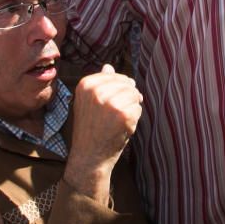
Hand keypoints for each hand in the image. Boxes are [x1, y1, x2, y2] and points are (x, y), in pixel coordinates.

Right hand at [64, 64, 142, 203]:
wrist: (89, 156)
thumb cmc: (90, 128)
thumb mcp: (88, 102)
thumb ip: (99, 84)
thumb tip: (108, 67)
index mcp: (86, 84)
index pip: (115, 76)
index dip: (119, 89)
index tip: (107, 105)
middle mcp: (97, 91)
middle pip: (127, 84)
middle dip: (127, 98)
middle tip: (114, 115)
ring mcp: (110, 102)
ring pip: (135, 95)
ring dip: (131, 108)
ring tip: (116, 121)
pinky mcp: (123, 115)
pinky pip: (138, 108)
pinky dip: (134, 119)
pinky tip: (120, 128)